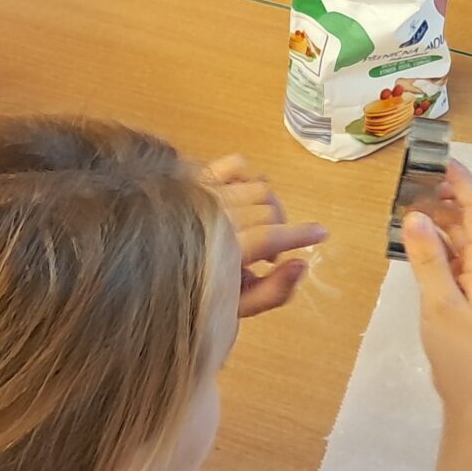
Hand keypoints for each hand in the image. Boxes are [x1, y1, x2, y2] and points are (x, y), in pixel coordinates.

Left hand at [208, 154, 327, 316]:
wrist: (148, 276)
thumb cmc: (196, 295)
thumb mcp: (238, 306)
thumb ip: (273, 291)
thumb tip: (302, 264)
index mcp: (224, 249)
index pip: (271, 236)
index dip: (300, 234)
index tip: (322, 233)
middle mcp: (215, 214)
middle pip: (270, 210)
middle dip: (281, 229)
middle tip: (270, 255)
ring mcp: (204, 192)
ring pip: (258, 187)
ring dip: (268, 207)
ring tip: (256, 230)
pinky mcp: (196, 178)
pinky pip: (235, 164)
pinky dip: (248, 177)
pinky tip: (243, 199)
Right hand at [403, 163, 471, 404]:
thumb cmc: (461, 352)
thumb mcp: (440, 303)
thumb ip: (427, 259)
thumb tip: (414, 214)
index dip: (461, 179)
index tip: (434, 158)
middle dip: (452, 191)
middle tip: (415, 181)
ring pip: (465, 232)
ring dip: (441, 215)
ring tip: (407, 206)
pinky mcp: (469, 290)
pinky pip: (456, 252)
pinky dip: (437, 240)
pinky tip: (413, 240)